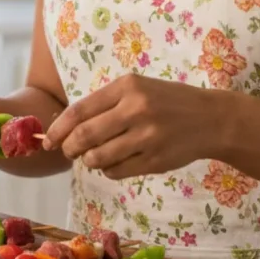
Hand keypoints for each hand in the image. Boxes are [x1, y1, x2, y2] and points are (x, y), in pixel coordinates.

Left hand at [43, 73, 223, 179]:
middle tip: (69, 151)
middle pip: (85, 136)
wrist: (210, 118)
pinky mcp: (155, 160)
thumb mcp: (138, 89)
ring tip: (94, 156)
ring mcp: (146, 136)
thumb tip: (66, 127)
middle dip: (70, 148)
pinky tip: (116, 162)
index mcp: (127, 87)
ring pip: (99, 157)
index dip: (59, 128)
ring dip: (90, 161)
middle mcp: (136, 109)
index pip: (80, 110)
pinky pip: (117, 171)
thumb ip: (106, 104)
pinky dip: (109, 170)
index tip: (48, 140)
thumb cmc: (167, 101)